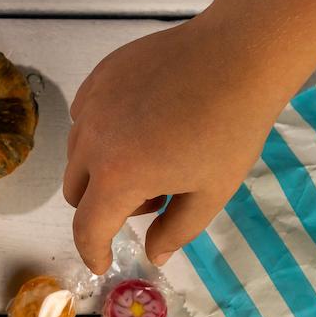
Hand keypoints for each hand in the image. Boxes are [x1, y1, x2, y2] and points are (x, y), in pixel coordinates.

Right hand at [65, 14, 288, 273]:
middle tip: (151, 198)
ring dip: (99, 170)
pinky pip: (84, 117)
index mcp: (117, 177)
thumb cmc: (231, 129)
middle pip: (76, 192)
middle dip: (102, 208)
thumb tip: (153, 254)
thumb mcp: (211, 192)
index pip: (87, 228)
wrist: (239, 54)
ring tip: (148, 158)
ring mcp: (92, 104)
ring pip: (76, 153)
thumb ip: (176, 231)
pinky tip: (138, 124)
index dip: (93, 252)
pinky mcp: (100, 77)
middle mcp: (91, 142)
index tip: (102, 262)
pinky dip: (100, 133)